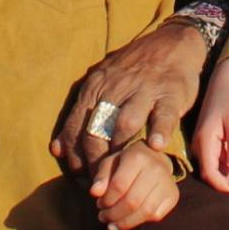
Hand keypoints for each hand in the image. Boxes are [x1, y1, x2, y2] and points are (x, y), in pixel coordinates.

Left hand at [53, 21, 208, 176]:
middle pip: (97, 131)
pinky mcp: (169, 92)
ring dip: (120, 150)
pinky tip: (155, 147)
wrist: (172, 42)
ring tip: (120, 175)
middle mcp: (114, 88)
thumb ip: (80, 115)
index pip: (75, 129)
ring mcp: (143, 89)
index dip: (75, 159)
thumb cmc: (133, 70)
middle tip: (100, 187)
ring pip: (125, 123)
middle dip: (95, 163)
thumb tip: (57, 149)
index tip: (81, 181)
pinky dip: (158, 130)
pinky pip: (162, 114)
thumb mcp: (101, 83)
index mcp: (94, 87)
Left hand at [88, 140, 181, 229]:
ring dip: (125, 222)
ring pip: (145, 211)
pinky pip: (156, 215)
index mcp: (137, 156)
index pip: (119, 186)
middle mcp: (156, 168)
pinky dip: (139, 222)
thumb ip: (101, 177)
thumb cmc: (126, 163)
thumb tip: (95, 192)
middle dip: (113, 214)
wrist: (154, 159)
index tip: (99, 204)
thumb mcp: (110, 163)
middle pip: (132, 201)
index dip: (106, 200)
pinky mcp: (173, 195)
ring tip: (112, 224)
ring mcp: (167, 182)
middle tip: (103, 217)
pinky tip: (127, 222)